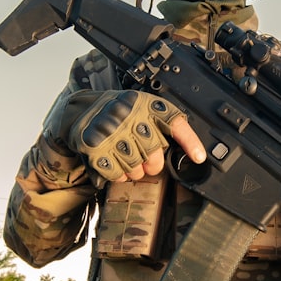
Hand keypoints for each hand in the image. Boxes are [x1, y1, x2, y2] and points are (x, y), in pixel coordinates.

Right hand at [66, 90, 205, 181]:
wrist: (81, 110)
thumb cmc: (119, 112)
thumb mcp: (142, 107)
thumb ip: (161, 124)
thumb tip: (190, 152)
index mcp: (146, 104)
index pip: (174, 122)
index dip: (189, 141)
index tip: (199, 157)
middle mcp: (130, 116)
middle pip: (154, 155)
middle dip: (154, 165)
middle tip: (149, 164)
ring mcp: (112, 132)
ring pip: (136, 168)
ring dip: (135, 171)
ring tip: (129, 161)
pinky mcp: (96, 148)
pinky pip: (117, 174)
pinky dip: (119, 175)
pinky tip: (116, 164)